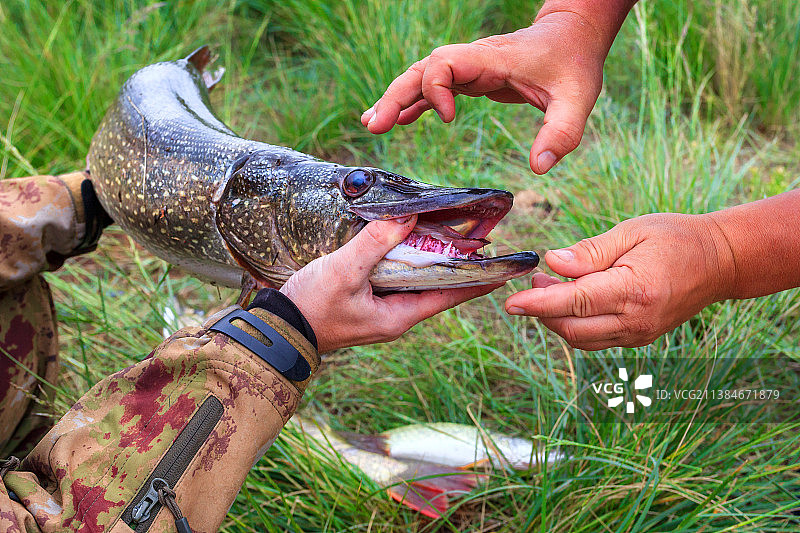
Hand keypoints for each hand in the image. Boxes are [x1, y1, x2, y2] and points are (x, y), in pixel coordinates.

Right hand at [281, 215, 501, 351]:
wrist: (279, 328)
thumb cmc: (312, 306)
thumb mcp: (345, 271)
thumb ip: (375, 243)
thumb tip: (408, 216)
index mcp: (400, 316)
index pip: (450, 295)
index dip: (477, 279)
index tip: (503, 265)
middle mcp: (396, 315)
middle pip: (436, 285)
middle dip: (456, 260)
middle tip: (478, 235)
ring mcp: (381, 308)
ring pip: (416, 279)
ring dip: (430, 256)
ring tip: (449, 231)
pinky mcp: (367, 300)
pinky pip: (395, 276)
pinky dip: (406, 257)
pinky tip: (406, 239)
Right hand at [360, 11, 609, 173]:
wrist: (572, 37)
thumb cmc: (573, 64)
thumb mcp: (577, 99)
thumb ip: (562, 133)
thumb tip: (539, 168)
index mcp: (491, 59)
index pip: (444, 62)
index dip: (436, 89)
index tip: (449, 119)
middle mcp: (473, 60)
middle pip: (421, 70)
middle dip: (396, 96)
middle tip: (374, 126)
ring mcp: (469, 69)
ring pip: (422, 78)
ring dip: (397, 100)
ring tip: (372, 124)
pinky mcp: (471, 78)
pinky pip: (434, 89)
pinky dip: (414, 104)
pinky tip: (398, 121)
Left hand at [504, 214, 735, 349]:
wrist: (720, 262)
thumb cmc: (676, 238)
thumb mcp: (632, 231)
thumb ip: (590, 251)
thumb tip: (553, 261)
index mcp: (635, 290)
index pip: (575, 302)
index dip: (538, 303)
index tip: (510, 303)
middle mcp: (636, 320)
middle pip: (572, 329)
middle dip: (543, 310)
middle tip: (534, 280)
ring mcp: (639, 334)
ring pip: (581, 340)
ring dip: (556, 318)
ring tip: (549, 285)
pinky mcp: (640, 337)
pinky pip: (596, 340)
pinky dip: (575, 325)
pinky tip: (571, 299)